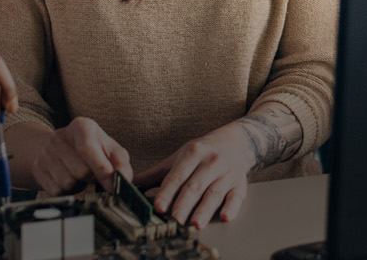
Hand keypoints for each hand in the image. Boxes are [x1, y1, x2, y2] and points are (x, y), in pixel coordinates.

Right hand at [23, 117, 131, 195]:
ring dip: (78, 185)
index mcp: (81, 126)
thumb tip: (124, 179)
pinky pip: (56, 192)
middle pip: (80, 171)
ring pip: (67, 183)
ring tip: (79, 175)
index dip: (102, 170)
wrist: (59, 148)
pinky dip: (66, 192)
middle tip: (92, 173)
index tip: (113, 186)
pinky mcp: (37, 169)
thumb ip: (121, 163)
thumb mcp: (110, 149)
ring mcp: (45, 153)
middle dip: (90, 178)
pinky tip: (69, 180)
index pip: (88, 148)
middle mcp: (60, 137)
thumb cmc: (92, 149)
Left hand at [135, 122, 259, 227]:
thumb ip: (154, 175)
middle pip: (195, 185)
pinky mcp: (240, 184)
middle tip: (175, 219)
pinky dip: (232, 207)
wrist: (236, 143)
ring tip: (195, 223)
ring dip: (205, 209)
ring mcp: (226, 173)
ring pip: (214, 192)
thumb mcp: (178, 158)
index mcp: (192, 154)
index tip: (159, 206)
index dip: (167, 192)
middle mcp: (210, 162)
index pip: (177, 176)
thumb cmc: (203, 153)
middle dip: (184, 203)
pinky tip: (225, 216)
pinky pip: (236, 196)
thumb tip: (127, 185)